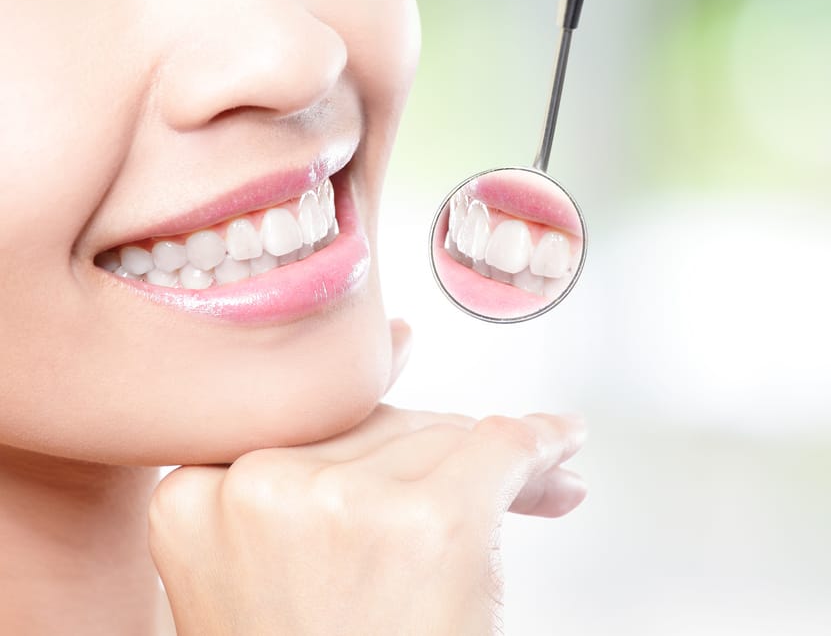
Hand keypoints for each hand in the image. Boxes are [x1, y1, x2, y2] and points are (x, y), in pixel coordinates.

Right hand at [147, 319, 587, 635]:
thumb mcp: (275, 565)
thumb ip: (316, 462)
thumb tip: (400, 340)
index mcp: (196, 496)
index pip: (310, 429)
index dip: (381, 430)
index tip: (414, 378)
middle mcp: (257, 488)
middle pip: (379, 427)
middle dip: (450, 449)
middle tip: (511, 476)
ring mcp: (340, 504)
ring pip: (438, 437)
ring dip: (495, 461)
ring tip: (538, 489)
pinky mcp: (428, 522)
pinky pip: (501, 449)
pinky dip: (541, 445)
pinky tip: (558, 446)